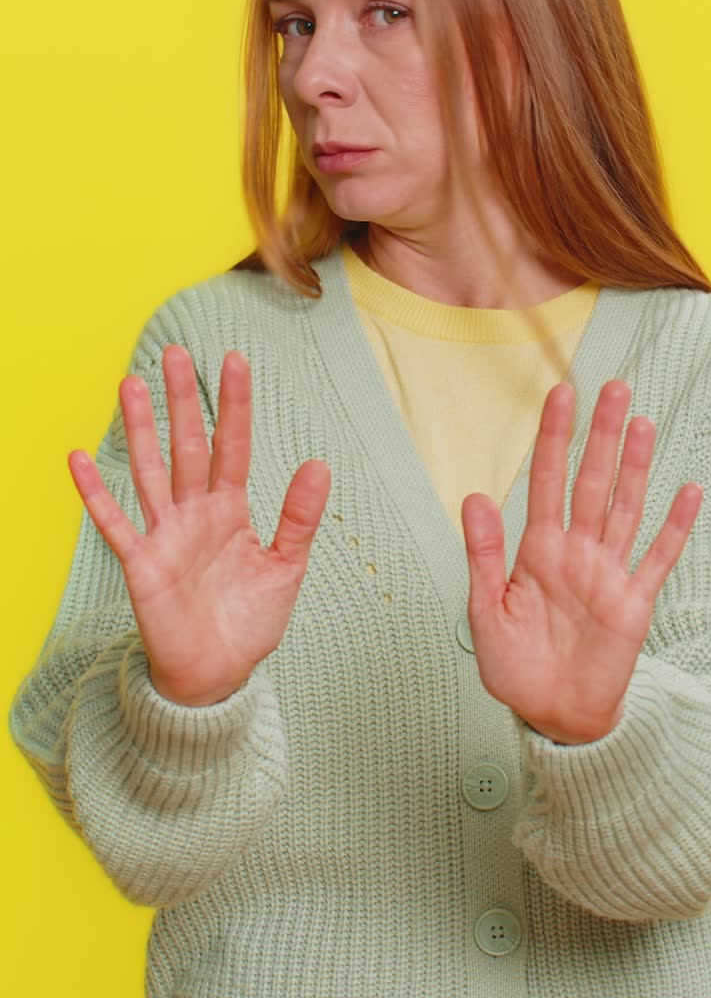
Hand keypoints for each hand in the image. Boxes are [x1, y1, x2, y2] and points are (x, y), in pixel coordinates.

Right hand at [68, 346, 331, 705]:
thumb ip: (299, 518)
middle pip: (187, 445)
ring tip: (130, 383)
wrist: (218, 674)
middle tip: (175, 351)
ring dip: (139, 429)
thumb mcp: (285, 567)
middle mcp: (195, 512)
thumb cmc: (250, 621)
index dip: (234, 405)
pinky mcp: (141, 563)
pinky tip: (78, 458)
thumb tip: (319, 463)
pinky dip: (95, 493)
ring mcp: (165, 534)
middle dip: (182, 400)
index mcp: (231, 510)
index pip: (232, 446)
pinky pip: (115, 523)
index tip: (234, 361)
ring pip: (150, 470)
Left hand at [460, 380, 703, 743]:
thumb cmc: (515, 667)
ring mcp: (608, 574)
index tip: (561, 396)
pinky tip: (687, 492)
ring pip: (625, 507)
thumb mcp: (486, 611)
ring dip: (634, 466)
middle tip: (613, 388)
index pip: (547, 480)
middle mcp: (576, 552)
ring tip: (641, 423)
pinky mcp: (633, 603)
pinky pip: (657, 558)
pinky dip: (674, 527)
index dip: (554, 438)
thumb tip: (473, 497)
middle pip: (592, 482)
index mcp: (537, 551)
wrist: (551, 716)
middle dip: (601, 435)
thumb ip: (483, 554)